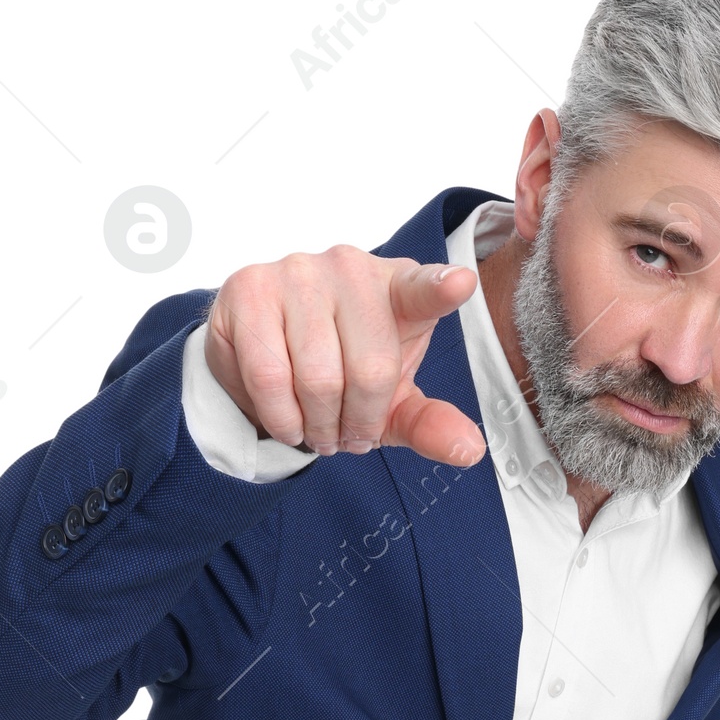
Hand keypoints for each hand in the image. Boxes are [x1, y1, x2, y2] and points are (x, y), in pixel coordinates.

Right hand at [204, 246, 485, 466]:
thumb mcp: (392, 403)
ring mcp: (299, 272)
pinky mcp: (250, 288)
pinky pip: (269, 375)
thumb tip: (468, 450)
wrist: (270, 357)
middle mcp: (351, 269)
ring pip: (318, 378)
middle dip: (357, 423)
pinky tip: (288, 419)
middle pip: (369, 371)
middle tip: (346, 433)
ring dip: (317, 425)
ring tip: (317, 427)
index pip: (423, 290)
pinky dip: (280, 417)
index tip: (459, 284)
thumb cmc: (341, 369)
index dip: (441, 288)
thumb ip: (429, 423)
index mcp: (399, 289)